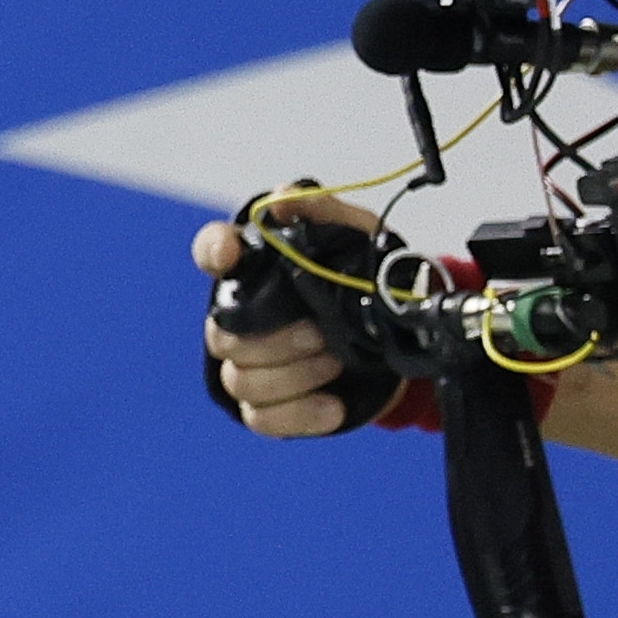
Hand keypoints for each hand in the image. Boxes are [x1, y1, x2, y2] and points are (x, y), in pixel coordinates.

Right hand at [194, 193, 415, 434]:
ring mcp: (253, 368)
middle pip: (223, 335)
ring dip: (292, 375)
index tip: (230, 253)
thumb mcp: (363, 239)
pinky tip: (333, 405)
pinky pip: (262, 419)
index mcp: (257, 271)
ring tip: (337, 362)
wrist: (404, 341)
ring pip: (242, 380)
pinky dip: (298, 413)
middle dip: (274, 338)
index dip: (213, 251)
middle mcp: (243, 320)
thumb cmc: (372, 283)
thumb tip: (284, 199)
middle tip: (322, 333)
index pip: (213, 252)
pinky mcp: (273, 408)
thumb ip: (326, 213)